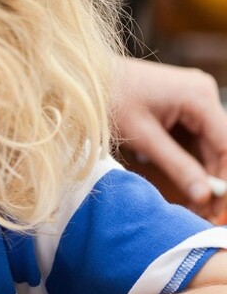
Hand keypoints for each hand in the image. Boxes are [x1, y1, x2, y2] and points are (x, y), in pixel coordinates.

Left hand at [113, 58, 226, 213]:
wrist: (82, 78)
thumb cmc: (110, 100)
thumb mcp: (143, 137)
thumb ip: (176, 165)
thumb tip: (204, 195)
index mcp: (199, 96)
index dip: (225, 179)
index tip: (216, 208)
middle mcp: (203, 94)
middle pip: (220, 146)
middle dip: (213, 181)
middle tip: (204, 215)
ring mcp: (193, 99)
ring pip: (207, 146)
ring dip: (202, 175)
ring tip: (194, 207)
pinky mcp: (181, 106)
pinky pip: (193, 139)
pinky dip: (189, 162)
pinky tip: (185, 186)